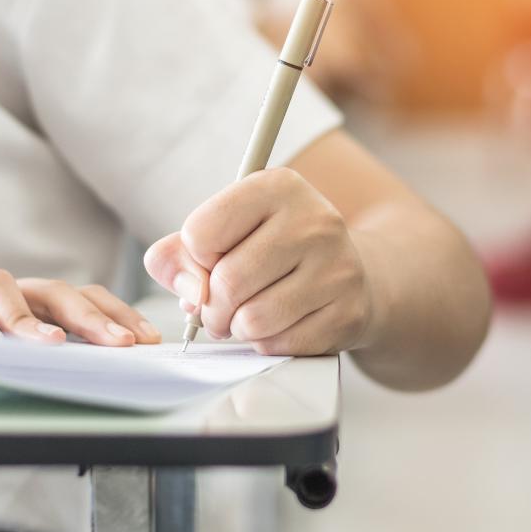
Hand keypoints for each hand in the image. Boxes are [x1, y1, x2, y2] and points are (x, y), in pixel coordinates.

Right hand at [0, 270, 160, 345]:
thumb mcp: (16, 349)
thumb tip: (111, 368)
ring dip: (28, 318)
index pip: (85, 297)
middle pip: (54, 291)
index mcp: (33, 300)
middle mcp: (5, 291)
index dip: (118, 313)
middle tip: (120, 344)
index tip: (148, 340)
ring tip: (54, 345)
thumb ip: (55, 352)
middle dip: (92, 317)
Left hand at [143, 168, 373, 355]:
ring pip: (252, 320)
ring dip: (237, 328)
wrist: (349, 273)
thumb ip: (180, 253)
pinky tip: (279, 325)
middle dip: (211, 308)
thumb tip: (186, 291)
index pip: (201, 232)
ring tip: (247, 317)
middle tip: (219, 309)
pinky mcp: (348, 311)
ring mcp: (337, 267)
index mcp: (279, 187)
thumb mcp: (228, 231)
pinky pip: (281, 344)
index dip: (195, 259)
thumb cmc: (274, 251)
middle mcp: (315, 221)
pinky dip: (267, 343)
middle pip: (227, 282)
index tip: (212, 262)